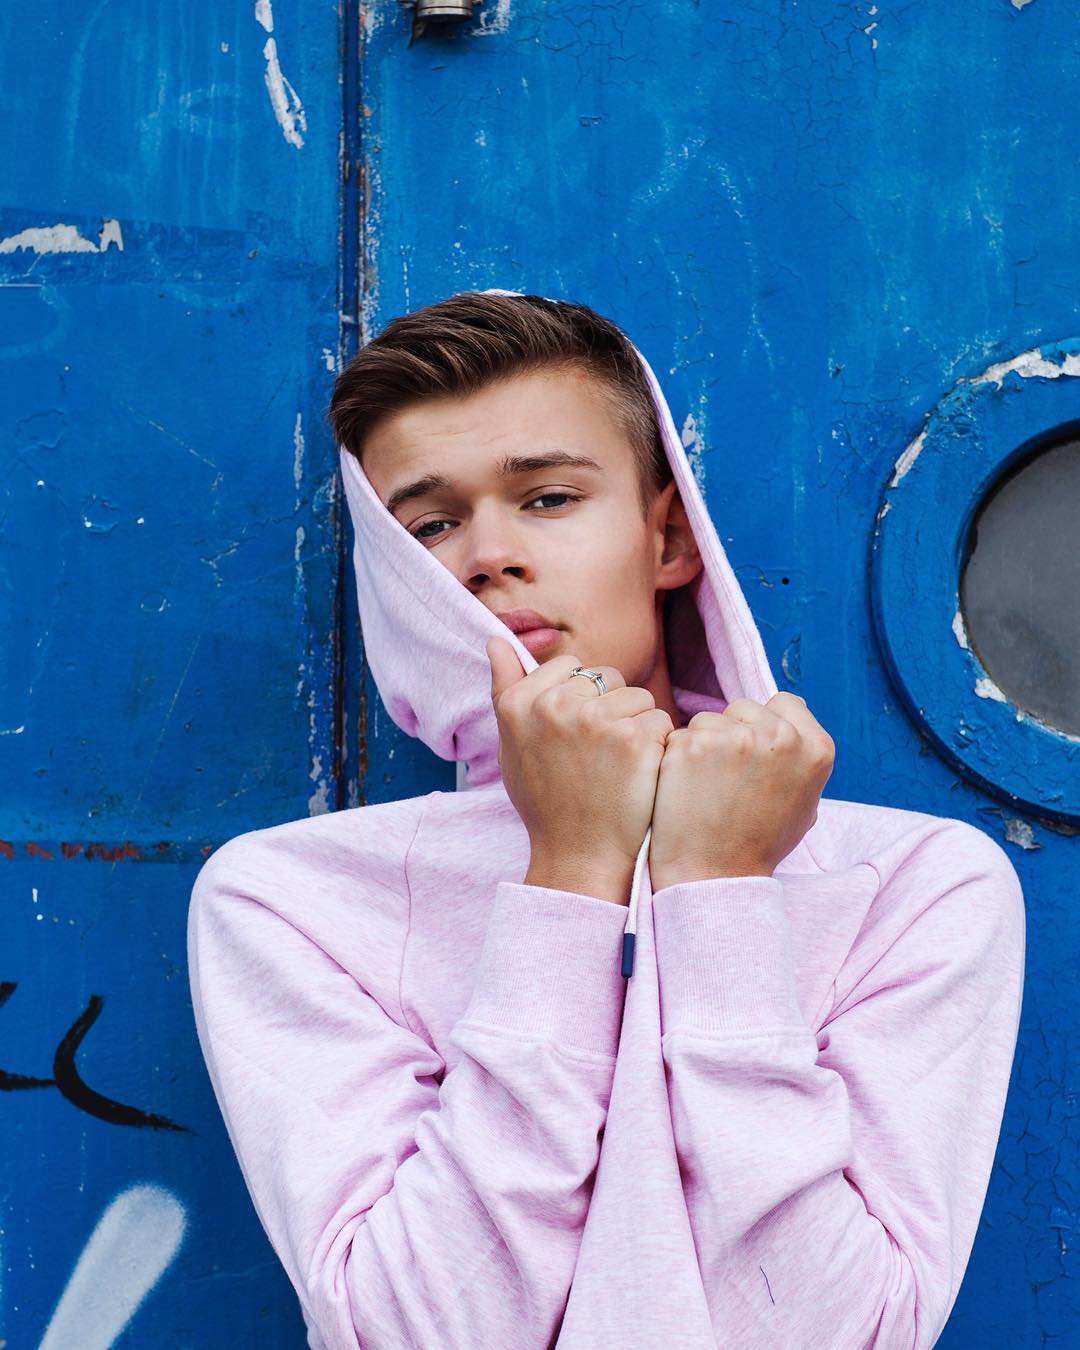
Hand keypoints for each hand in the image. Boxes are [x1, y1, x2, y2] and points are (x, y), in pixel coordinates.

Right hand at [487, 637, 673, 902]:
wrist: (577, 856)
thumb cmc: (547, 802)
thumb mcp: (512, 746)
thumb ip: (505, 689)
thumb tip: (495, 639)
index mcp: (520, 703)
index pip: (570, 667)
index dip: (581, 700)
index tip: (575, 739)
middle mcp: (553, 705)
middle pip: (608, 678)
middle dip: (612, 709)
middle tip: (597, 757)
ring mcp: (593, 720)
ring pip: (638, 698)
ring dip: (637, 727)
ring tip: (617, 768)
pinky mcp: (632, 738)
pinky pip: (659, 721)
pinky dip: (658, 747)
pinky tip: (638, 776)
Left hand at [647, 693, 834, 889]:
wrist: (716, 877)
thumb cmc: (758, 844)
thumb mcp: (804, 803)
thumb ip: (800, 758)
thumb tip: (794, 721)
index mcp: (816, 748)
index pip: (785, 703)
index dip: (764, 725)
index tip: (752, 756)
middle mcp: (782, 737)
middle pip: (743, 708)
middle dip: (731, 733)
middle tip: (727, 780)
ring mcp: (738, 738)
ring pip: (709, 719)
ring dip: (703, 744)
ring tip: (708, 788)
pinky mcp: (696, 744)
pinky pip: (680, 735)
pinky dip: (676, 757)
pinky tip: (685, 789)